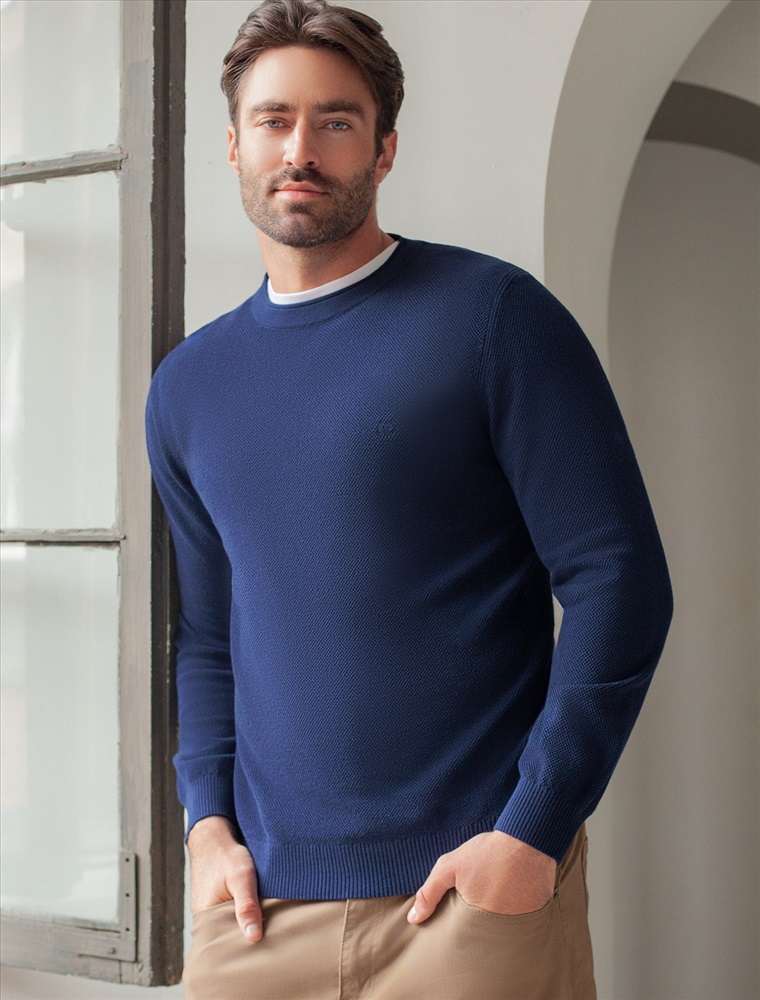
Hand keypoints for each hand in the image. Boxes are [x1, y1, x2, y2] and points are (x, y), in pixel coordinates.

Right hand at [187, 815, 262, 941]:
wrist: (213, 840)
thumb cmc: (226, 856)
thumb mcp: (241, 878)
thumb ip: (246, 906)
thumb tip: (254, 937)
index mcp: (207, 922)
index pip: (229, 948)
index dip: (249, 947)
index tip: (269, 942)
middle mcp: (206, 923)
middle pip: (232, 940)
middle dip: (250, 937)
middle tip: (271, 932)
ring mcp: (211, 916)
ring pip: (234, 928)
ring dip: (248, 925)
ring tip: (265, 922)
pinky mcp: (217, 908)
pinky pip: (233, 918)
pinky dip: (244, 915)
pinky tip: (257, 911)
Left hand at [407, 831, 555, 923]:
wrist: (527, 840)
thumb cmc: (487, 853)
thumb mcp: (450, 866)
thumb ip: (429, 893)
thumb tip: (414, 919)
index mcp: (477, 921)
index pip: (465, 935)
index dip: (462, 922)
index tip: (465, 905)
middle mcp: (500, 928)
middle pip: (485, 933)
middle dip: (481, 918)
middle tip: (486, 894)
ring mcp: (521, 924)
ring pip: (504, 927)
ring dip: (501, 914)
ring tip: (500, 891)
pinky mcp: (536, 916)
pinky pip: (523, 920)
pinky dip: (518, 909)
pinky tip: (515, 890)